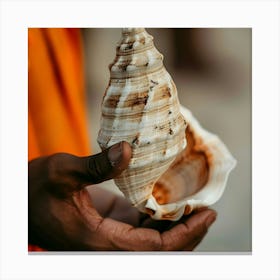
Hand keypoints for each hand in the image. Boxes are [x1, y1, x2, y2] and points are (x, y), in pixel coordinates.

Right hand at [28, 141, 216, 250]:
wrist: (23, 199)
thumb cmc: (35, 188)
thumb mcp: (62, 172)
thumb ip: (95, 166)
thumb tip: (128, 150)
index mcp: (98, 241)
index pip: (152, 248)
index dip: (183, 234)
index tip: (206, 216)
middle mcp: (108, 243)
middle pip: (158, 249)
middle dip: (187, 233)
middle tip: (209, 212)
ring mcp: (110, 234)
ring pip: (152, 239)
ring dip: (176, 225)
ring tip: (196, 205)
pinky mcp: (110, 223)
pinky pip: (142, 227)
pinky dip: (160, 217)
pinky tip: (171, 200)